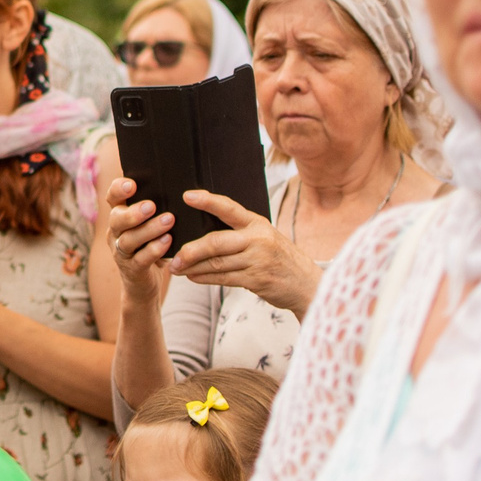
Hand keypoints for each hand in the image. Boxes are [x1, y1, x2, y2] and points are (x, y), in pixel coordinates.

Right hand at [102, 176, 176, 301]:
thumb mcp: (150, 225)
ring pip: (128, 239)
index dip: (118, 189)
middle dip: (133, 212)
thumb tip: (182, 188)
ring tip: (168, 220)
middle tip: (151, 206)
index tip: (132, 184)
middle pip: (116, 219)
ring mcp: (121, 253)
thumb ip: (156, 209)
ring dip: (148, 229)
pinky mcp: (132, 270)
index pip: (112, 198)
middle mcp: (115, 233)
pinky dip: (154, 249)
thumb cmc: (151, 245)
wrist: (143, 284)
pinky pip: (141, 259)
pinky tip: (168, 241)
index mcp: (119, 216)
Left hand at [168, 192, 320, 315]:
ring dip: (193, 267)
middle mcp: (258, 239)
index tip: (187, 196)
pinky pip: (223, 278)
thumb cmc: (281, 259)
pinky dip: (205, 278)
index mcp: (258, 223)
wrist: (307, 284)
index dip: (208, 201)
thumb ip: (240, 234)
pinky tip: (193, 277)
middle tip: (173, 256)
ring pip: (216, 263)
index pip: (229, 208)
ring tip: (177, 268)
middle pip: (216, 242)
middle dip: (191, 250)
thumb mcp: (266, 238)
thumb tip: (203, 235)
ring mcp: (257, 260)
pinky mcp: (256, 279)